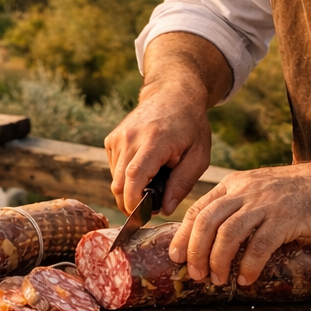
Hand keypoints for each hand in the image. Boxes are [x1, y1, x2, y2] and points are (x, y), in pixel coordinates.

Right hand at [105, 81, 212, 216]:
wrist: (172, 93)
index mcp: (154, 141)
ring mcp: (118, 137)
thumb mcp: (199, 155)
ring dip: (129, 190)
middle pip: (119, 183)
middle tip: (151, 208)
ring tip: (152, 183)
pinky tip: (144, 169)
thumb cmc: (190, 125)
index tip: (143, 216)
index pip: (135, 177)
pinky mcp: (111, 139)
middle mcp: (130, 138)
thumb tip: (165, 209)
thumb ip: (182, 183)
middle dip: (131, 204)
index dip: (134, 202)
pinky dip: (125, 177)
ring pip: (115, 179)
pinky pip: (113, 168)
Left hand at [169, 162, 310, 283]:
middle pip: (207, 221)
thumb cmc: (296, 193)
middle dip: (196, 251)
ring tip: (218, 280)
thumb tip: (213, 240)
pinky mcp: (286, 218)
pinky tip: (246, 278)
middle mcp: (245, 191)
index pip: (198, 209)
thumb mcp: (258, 191)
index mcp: (234, 184)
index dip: (184, 235)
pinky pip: (260, 244)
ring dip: (218, 261)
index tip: (176, 256)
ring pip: (228, 233)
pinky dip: (249, 265)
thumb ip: (238, 207)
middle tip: (196, 274)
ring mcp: (265, 203)